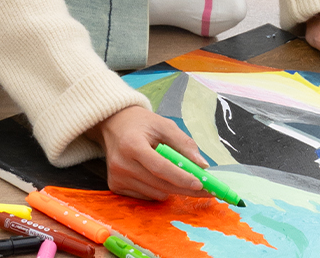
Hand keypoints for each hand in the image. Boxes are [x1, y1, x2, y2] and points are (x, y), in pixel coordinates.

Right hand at [84, 106, 213, 200]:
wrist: (113, 124)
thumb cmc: (141, 124)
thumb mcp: (164, 125)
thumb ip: (184, 143)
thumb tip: (202, 165)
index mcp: (132, 144)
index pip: (160, 167)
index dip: (181, 177)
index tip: (201, 184)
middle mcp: (121, 164)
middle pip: (160, 184)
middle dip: (185, 188)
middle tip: (206, 189)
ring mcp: (117, 177)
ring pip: (156, 193)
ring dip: (172, 188)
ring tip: (177, 174)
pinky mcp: (115, 186)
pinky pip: (147, 196)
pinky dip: (159, 189)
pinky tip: (157, 175)